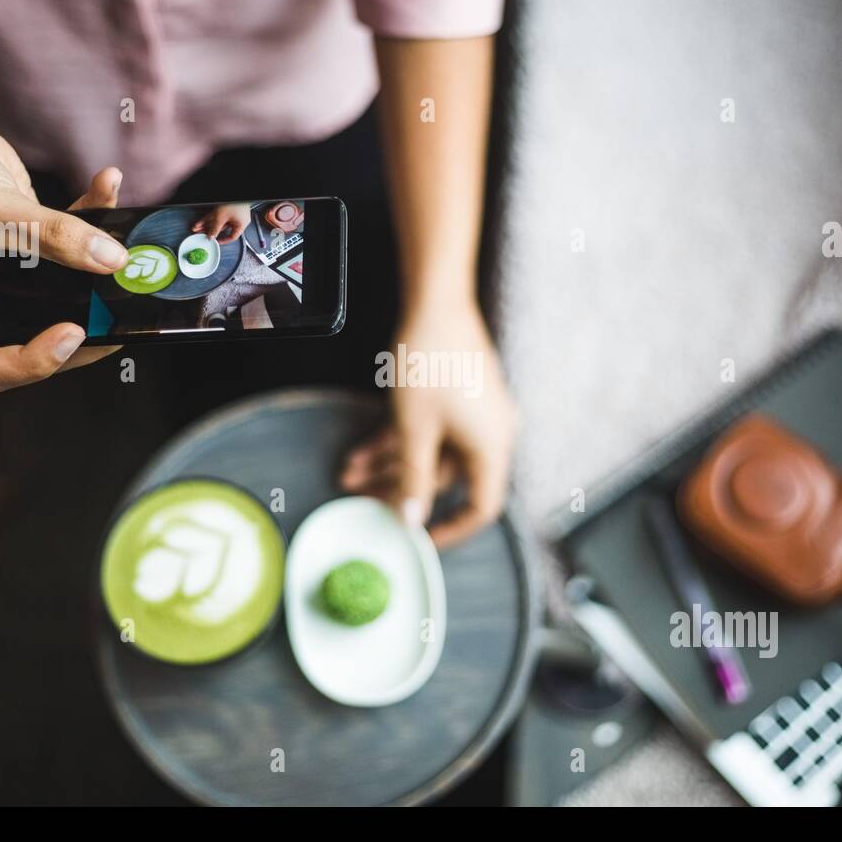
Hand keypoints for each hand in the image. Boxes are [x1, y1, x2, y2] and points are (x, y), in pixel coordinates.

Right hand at [0, 120, 127, 391]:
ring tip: (128, 266)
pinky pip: (67, 255)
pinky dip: (92, 225)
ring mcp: (4, 281)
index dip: (34, 363)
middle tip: (119, 320)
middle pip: (32, 344)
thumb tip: (111, 260)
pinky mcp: (27, 254)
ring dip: (97, 284)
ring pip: (59, 303)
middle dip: (82, 335)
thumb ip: (55, 235)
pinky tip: (107, 186)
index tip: (71, 333)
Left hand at [191, 203, 251, 242]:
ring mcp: (232, 213)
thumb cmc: (233, 203)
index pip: (232, 237)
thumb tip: (211, 236)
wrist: (235, 190)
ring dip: (207, 225)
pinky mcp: (227, 208)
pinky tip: (201, 221)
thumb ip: (216, 228)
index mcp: (241, 224)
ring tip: (198, 228)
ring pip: (217, 221)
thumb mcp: (222, 218)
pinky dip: (209, 218)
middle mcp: (237, 219)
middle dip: (210, 231)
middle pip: (222, 228)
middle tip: (202, 234)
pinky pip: (216, 215)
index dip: (223, 240)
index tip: (216, 241)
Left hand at [340, 304, 515, 546]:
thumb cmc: (430, 364)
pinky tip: (360, 451)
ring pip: (431, 452)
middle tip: (362, 501)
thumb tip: (411, 519)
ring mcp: (475, 414)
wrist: (435, 301)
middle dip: (400, 489)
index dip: (451, 529)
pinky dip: (399, 440)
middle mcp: (491, 434)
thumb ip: (413, 478)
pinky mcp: (459, 396)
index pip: (482, 507)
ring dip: (391, 464)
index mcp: (493, 448)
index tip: (419, 539)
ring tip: (348, 474)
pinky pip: (431, 429)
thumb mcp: (415, 429)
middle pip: (446, 478)